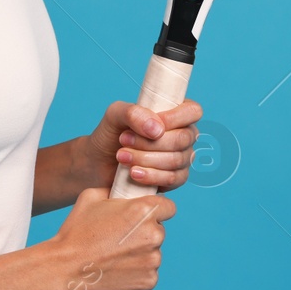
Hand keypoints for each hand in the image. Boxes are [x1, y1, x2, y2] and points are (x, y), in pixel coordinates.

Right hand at [50, 186, 177, 289]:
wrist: (65, 269)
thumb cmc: (76, 232)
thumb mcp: (91, 197)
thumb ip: (116, 191)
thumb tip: (126, 191)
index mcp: (144, 210)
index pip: (168, 207)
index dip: (157, 209)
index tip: (145, 215)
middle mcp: (154, 234)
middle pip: (159, 230)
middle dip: (144, 232)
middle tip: (120, 238)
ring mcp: (153, 260)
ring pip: (153, 252)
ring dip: (140, 253)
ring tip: (114, 255)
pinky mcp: (149, 281)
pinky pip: (148, 272)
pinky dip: (136, 272)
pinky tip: (116, 270)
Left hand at [84, 98, 201, 192]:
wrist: (98, 164)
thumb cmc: (109, 134)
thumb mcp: (114, 115)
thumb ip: (133, 113)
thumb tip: (157, 129)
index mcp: (174, 113)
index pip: (192, 111)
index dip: (175, 118)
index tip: (149, 126)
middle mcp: (182, 135)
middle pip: (183, 138)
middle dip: (150, 142)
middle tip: (124, 140)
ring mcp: (181, 158)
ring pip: (177, 160)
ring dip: (146, 158)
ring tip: (122, 156)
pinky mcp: (174, 179)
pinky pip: (173, 179)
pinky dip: (151, 176)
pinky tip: (133, 173)